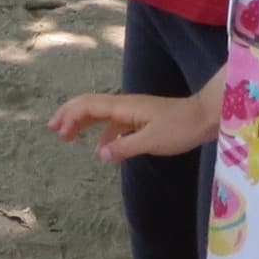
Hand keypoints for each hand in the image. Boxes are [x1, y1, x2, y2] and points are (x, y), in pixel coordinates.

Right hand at [49, 91, 217, 160]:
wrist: (204, 116)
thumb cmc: (180, 128)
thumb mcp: (151, 141)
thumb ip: (124, 147)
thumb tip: (99, 154)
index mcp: (123, 107)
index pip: (88, 106)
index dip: (69, 116)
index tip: (57, 131)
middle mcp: (124, 104)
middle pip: (89, 105)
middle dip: (69, 115)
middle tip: (53, 130)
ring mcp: (133, 110)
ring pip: (100, 113)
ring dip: (82, 123)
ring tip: (68, 136)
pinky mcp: (141, 118)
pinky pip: (113, 122)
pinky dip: (101, 132)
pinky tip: (102, 147)